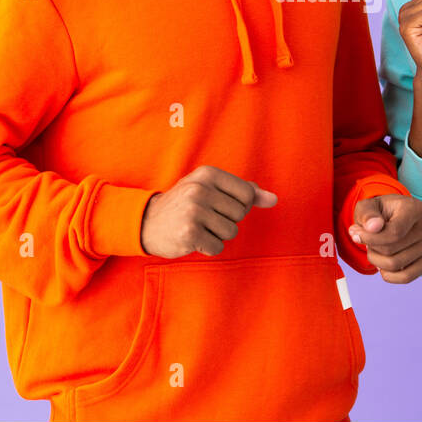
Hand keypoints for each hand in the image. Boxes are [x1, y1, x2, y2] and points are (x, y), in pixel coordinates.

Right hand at [140, 165, 277, 257]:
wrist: (147, 222)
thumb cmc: (186, 204)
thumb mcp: (212, 189)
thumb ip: (245, 192)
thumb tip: (274, 199)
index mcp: (207, 174)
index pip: (247, 194)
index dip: (239, 205)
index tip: (219, 205)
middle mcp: (200, 189)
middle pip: (240, 214)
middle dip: (226, 220)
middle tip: (204, 217)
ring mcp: (193, 211)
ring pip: (231, 232)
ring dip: (217, 235)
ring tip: (199, 227)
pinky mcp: (189, 233)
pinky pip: (217, 247)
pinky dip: (208, 247)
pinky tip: (192, 238)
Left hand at [346, 194, 421, 282]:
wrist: (392, 216)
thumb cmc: (379, 212)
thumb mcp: (367, 207)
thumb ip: (367, 215)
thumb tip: (373, 227)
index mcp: (415, 208)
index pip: (394, 233)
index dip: (370, 238)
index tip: (356, 234)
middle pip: (392, 250)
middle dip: (371, 248)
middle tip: (365, 240)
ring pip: (396, 265)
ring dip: (376, 261)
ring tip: (374, 249)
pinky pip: (407, 277)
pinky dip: (389, 275)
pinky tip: (381, 264)